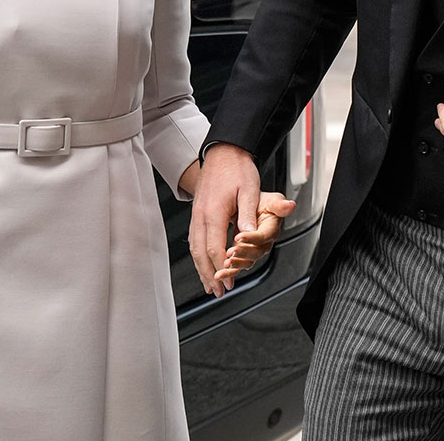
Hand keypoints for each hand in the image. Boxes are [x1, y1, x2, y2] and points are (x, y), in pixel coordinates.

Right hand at [188, 143, 259, 297]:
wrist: (223, 151)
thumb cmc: (237, 168)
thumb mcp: (249, 189)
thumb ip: (247, 214)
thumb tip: (249, 236)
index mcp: (213, 212)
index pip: (215, 248)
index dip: (222, 268)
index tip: (229, 282)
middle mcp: (201, 215)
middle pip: (200, 253)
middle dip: (208, 275)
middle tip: (217, 292)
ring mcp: (196, 214)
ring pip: (194, 248)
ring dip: (201, 268)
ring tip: (208, 284)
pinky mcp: (197, 212)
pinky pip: (194, 239)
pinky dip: (197, 255)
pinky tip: (202, 263)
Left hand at [216, 191, 296, 280]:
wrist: (253, 206)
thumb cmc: (262, 202)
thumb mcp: (272, 200)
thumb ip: (279, 205)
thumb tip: (290, 205)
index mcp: (271, 229)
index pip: (263, 236)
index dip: (252, 238)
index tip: (239, 237)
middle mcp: (264, 243)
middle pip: (256, 252)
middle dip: (243, 254)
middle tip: (230, 253)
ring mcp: (254, 250)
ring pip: (247, 262)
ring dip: (235, 266)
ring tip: (224, 265)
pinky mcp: (244, 255)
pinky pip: (238, 266)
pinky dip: (229, 271)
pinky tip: (220, 273)